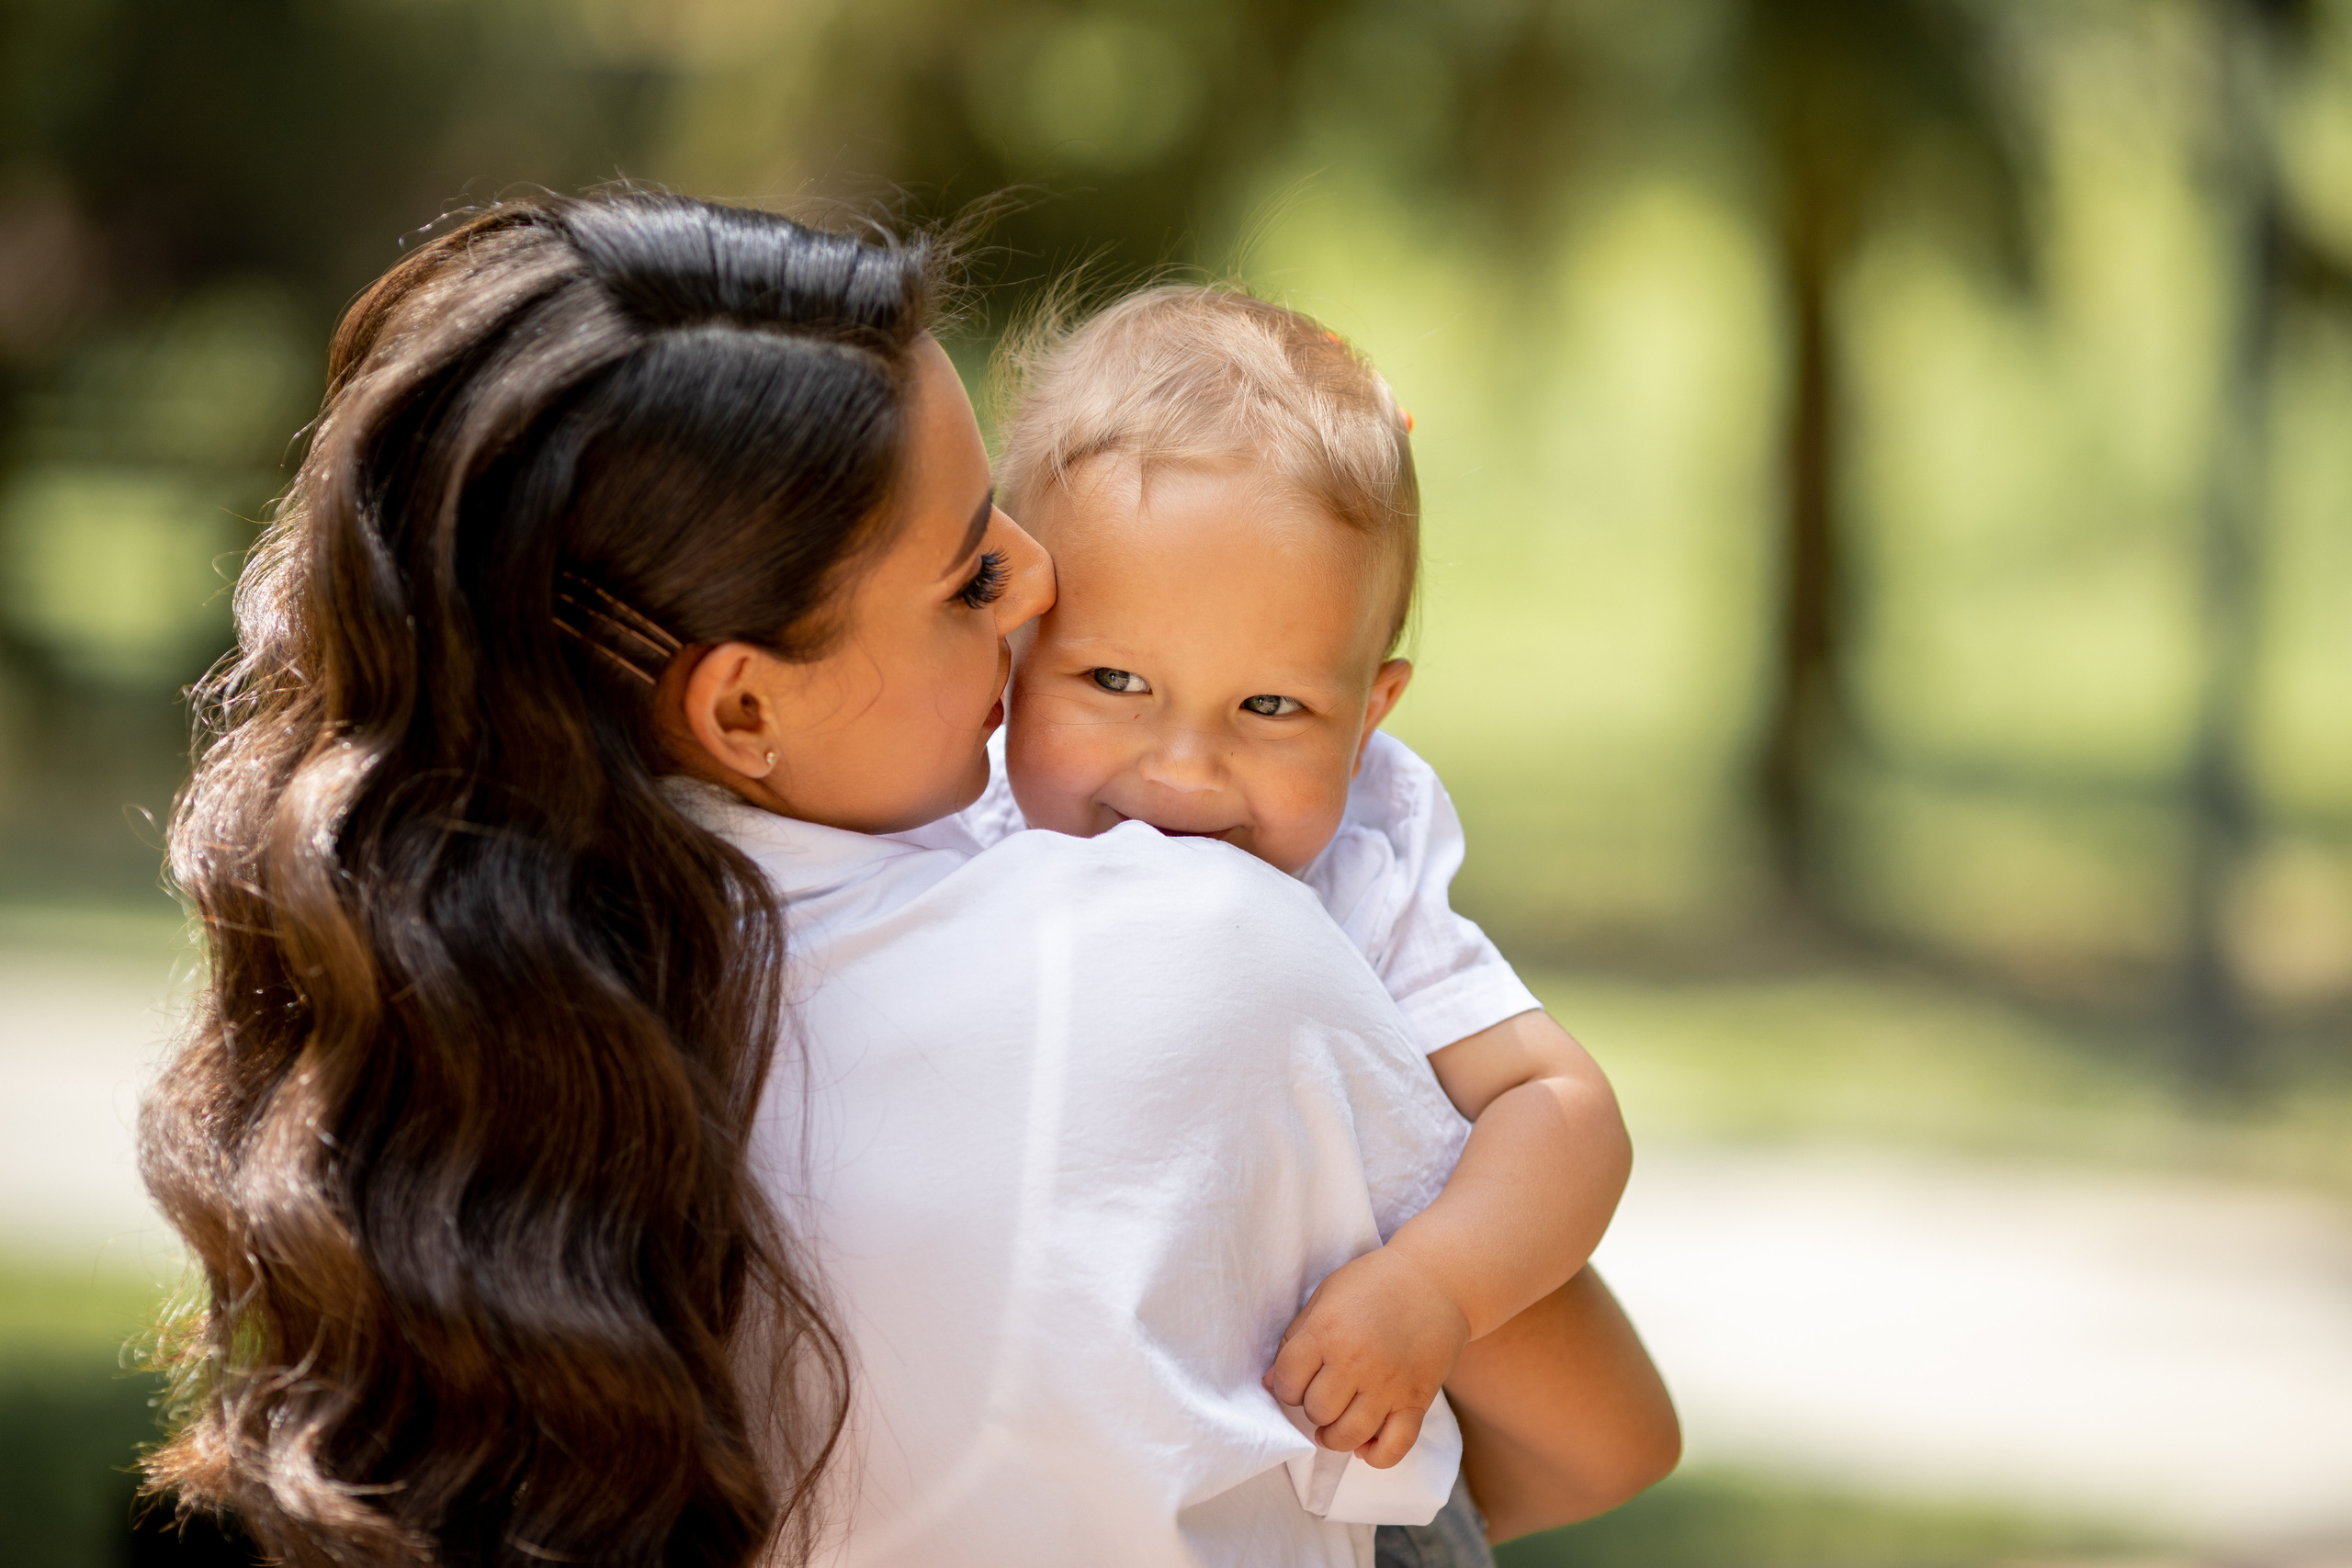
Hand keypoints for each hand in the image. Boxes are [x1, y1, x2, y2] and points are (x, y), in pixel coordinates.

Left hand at [1262, 1244, 1470, 1467]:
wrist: (1437, 1279)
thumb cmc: (1374, 1283)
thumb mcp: (1325, 1296)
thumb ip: (1295, 1338)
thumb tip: (1268, 1385)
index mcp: (1326, 1330)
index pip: (1287, 1382)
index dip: (1286, 1386)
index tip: (1297, 1381)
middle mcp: (1355, 1360)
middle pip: (1316, 1411)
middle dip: (1312, 1408)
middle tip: (1323, 1394)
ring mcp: (1388, 1383)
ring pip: (1348, 1435)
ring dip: (1334, 1437)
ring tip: (1334, 1426)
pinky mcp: (1416, 1399)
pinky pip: (1393, 1447)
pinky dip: (1375, 1456)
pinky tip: (1365, 1446)